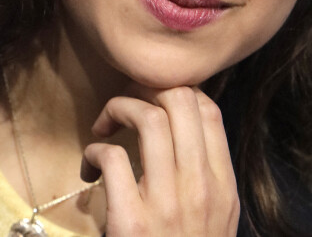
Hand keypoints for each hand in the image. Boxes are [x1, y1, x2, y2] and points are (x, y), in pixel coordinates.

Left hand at [82, 86, 239, 235]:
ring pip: (149, 119)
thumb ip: (206, 177)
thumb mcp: (215, 220)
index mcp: (222, 185)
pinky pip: (113, 158)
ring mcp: (168, 205)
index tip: (155, 100)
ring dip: (119, 109)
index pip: (208, 110)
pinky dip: (95, 151)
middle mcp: (200, 187)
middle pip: (181, 102)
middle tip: (128, 103)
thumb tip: (181, 130)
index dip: (178, 91)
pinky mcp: (131, 224)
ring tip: (105, 125)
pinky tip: (90, 166)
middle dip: (147, 88)